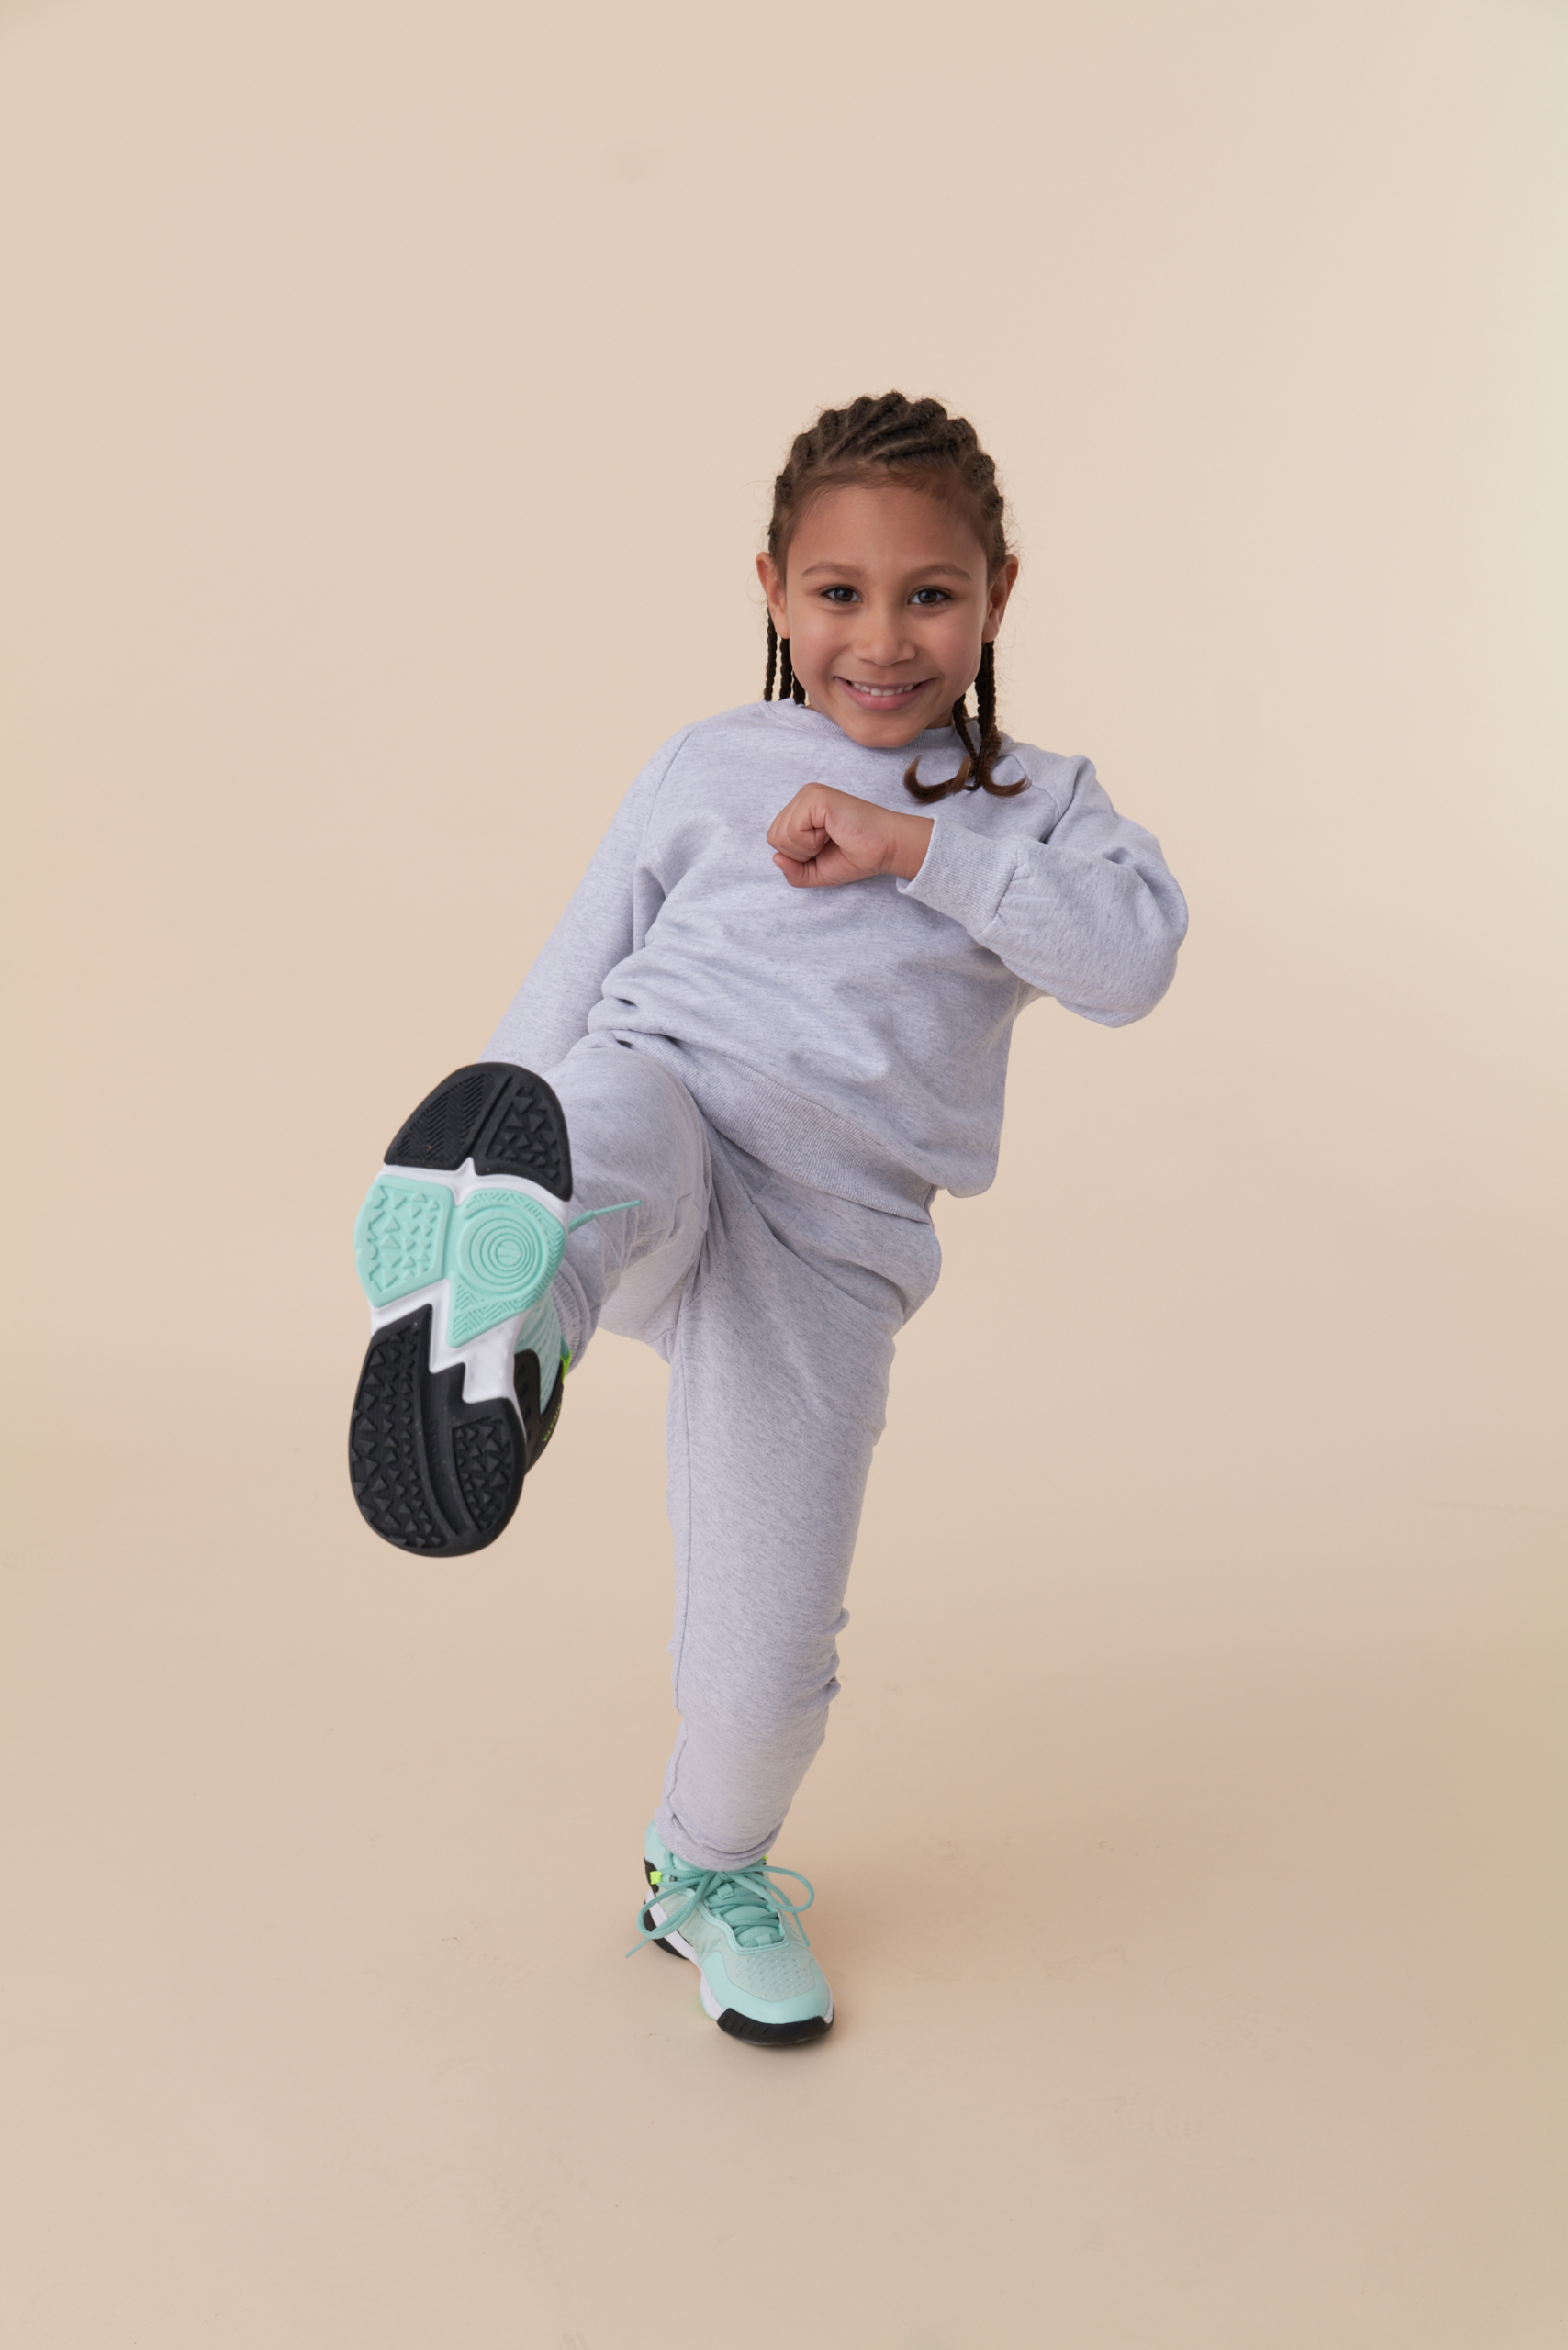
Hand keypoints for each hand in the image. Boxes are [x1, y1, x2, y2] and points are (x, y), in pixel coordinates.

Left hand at [767, 785, 933, 888]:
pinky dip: (811, 843)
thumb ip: (792, 870)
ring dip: (806, 849)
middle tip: (828, 845)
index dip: (797, 857)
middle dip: (799, 854)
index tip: (825, 849)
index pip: (776, 839)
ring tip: (831, 838)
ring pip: (780, 836)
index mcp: (802, 809)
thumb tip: (774, 858)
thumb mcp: (816, 872)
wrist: (885, 849)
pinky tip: (832, 833)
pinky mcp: (816, 797)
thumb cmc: (856, 856)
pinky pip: (793, 831)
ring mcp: (809, 794)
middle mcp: (804, 797)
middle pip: (774, 837)